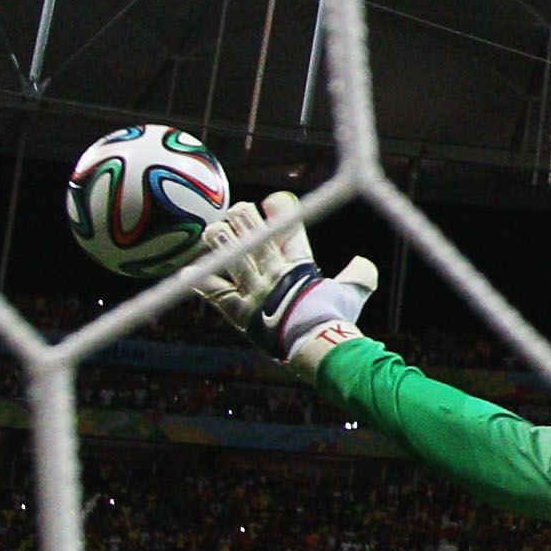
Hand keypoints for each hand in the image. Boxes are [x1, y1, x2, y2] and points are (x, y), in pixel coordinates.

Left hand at [195, 192, 378, 373]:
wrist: (317, 346)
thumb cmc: (334, 319)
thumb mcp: (354, 292)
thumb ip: (359, 275)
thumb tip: (363, 263)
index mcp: (299, 261)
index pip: (287, 222)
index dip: (277, 207)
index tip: (271, 203)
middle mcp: (273, 270)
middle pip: (251, 231)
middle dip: (242, 217)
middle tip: (237, 213)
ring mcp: (253, 289)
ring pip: (228, 253)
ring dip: (218, 239)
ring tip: (213, 232)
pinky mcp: (237, 310)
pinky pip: (212, 291)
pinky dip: (199, 280)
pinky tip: (188, 271)